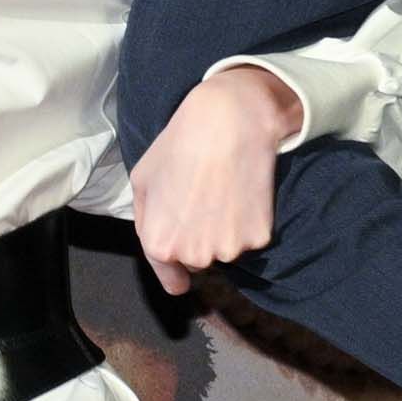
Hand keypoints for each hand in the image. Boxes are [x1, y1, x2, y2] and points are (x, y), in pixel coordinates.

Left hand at [130, 60, 303, 292]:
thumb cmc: (180, 145)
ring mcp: (229, 248)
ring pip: (227, 248)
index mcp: (161, 244)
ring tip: (223, 191)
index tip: (182, 276)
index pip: (172, 278)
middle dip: (199, 239)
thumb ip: (145, 220)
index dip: (175, 272)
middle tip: (203, 199)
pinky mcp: (259, 237)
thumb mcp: (142, 180)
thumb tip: (157, 244)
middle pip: (199, 260)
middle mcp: (194, 255)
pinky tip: (244, 192)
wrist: (229, 122)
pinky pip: (252, 237)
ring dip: (226, 230)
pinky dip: (250, 221)